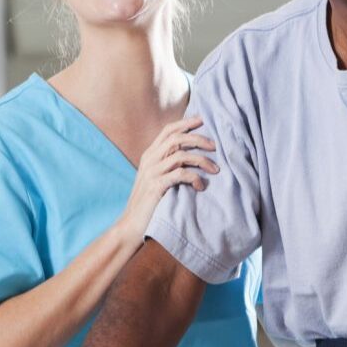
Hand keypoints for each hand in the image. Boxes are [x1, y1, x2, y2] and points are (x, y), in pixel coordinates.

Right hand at [119, 117, 218, 240]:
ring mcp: (151, 173)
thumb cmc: (149, 203)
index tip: (202, 120)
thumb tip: (191, 157)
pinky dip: (194, 178)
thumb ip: (169, 166)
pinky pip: (180, 174)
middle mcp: (150, 160)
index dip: (185, 123)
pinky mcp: (156, 186)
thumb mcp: (157, 179)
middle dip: (198, 139)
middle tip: (215, 147)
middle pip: (176, 139)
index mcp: (150, 155)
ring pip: (180, 155)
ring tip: (215, 169)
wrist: (131, 225)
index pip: (168, 131)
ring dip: (202, 160)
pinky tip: (201, 186)